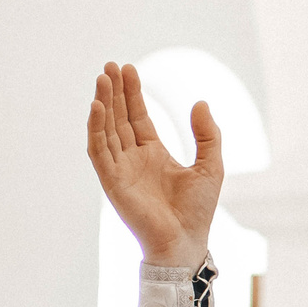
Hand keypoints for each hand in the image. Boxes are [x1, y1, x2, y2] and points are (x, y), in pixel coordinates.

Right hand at [87, 62, 219, 270]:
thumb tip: (200, 102)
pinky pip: (99, 151)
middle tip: (110, 65)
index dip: (132, 93)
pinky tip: (97, 108)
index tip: (128, 69)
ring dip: (103, 104)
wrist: (186, 241)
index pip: (137, 116)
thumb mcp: (211, 165)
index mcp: (153, 153)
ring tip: (103, 79)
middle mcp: (133, 158)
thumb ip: (208, 134)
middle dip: (114, 92)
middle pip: (119, 118)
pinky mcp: (112, 182)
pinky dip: (96, 129)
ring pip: (107, 130)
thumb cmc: (198, 211)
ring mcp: (121, 169)